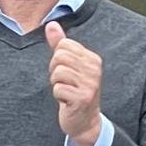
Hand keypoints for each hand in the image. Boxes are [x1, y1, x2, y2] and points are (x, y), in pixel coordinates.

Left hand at [46, 23, 103, 145]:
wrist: (85, 121)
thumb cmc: (75, 91)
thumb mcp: (69, 65)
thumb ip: (59, 44)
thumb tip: (51, 24)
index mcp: (92, 59)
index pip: (64, 45)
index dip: (57, 58)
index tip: (66, 72)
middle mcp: (94, 70)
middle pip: (60, 56)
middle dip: (55, 70)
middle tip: (64, 83)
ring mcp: (90, 84)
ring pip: (58, 72)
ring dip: (56, 84)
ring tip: (66, 91)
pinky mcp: (83, 98)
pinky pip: (58, 88)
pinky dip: (58, 95)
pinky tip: (67, 101)